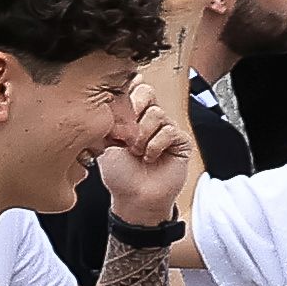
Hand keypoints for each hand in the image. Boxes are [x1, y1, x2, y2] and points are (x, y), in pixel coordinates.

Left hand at [92, 72, 199, 230]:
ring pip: (156, 113)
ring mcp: (166, 128)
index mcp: (132, 114)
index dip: (124, 94)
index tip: (114, 109)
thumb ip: (109, 118)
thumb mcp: (105, 141)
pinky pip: (169, 131)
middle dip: (132, 110)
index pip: (133, 88)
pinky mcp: (180, 141)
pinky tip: (149, 157)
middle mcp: (150, 118)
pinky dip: (155, 145)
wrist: (134, 198)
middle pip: (147, 92)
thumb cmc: (118, 173)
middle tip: (123, 132)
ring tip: (135, 151)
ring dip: (141, 134)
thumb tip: (111, 96)